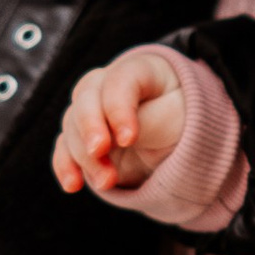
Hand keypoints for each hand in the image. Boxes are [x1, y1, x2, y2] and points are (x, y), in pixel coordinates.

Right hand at [55, 49, 187, 197]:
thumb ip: (145, 123)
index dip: (119, 107)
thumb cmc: (188, 124)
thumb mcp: (179, 120)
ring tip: (107, 182)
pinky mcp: (85, 141)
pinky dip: (66, 166)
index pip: (120, 80)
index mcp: (140, 70)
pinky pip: (65, 148)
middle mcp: (110, 86)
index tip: (129, 138)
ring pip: (73, 126)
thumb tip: (109, 140)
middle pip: (87, 98)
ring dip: (85, 156)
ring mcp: (94, 112)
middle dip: (90, 126)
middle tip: (99, 151)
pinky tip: (72, 184)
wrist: (186, 147)